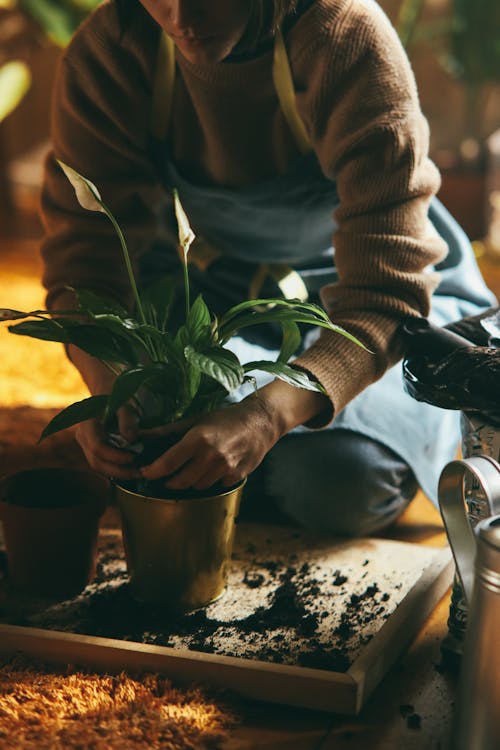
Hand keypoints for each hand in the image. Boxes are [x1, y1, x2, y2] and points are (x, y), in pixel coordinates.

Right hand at [75, 405, 141, 479]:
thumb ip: (127, 420)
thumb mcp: (123, 405)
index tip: (133, 457)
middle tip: (139, 472)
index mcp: (88, 424)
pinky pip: (102, 465)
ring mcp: (85, 445)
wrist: (103, 397)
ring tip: (138, 472)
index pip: (98, 447)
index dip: (115, 456)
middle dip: (118, 471)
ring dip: (118, 473)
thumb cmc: (114, 400)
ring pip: (98, 467)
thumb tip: (131, 439)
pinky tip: (131, 469)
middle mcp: (83, 437)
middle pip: (96, 462)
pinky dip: (116, 470)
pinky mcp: (91, 451)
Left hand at [139, 395, 281, 490]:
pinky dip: (209, 481)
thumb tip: (141, 436)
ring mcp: (226, 468)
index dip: (153, 471)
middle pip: (180, 482)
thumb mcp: (196, 420)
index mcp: (199, 439)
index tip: (145, 472)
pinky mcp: (237, 476)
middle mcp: (212, 456)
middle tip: (164, 476)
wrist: (261, 422)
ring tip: (191, 469)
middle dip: (169, 481)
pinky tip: (212, 469)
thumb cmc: (226, 419)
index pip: (168, 463)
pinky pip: (215, 486)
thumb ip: (168, 431)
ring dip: (190, 482)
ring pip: (197, 486)